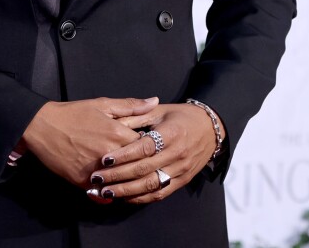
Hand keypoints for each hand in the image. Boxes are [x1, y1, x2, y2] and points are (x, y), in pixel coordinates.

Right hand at [20, 97, 157, 187]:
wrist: (41, 127)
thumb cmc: (73, 113)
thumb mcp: (103, 104)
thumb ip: (131, 105)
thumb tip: (154, 101)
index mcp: (118, 133)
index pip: (147, 146)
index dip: (150, 148)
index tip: (149, 148)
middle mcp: (110, 154)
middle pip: (137, 166)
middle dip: (141, 167)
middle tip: (142, 167)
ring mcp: (96, 170)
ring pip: (121, 182)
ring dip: (126, 182)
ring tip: (129, 180)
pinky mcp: (82, 182)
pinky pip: (102, 193)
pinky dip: (109, 192)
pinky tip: (112, 188)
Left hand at [86, 104, 216, 204]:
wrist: (211, 129)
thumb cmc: (181, 117)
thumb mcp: (160, 111)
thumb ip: (136, 116)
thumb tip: (112, 122)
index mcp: (172, 133)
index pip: (144, 148)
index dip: (123, 156)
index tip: (104, 160)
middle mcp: (178, 153)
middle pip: (144, 169)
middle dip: (117, 176)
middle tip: (97, 179)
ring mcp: (181, 169)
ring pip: (150, 185)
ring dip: (126, 191)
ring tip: (105, 193)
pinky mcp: (183, 181)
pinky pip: (159, 193)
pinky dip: (140, 198)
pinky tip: (123, 198)